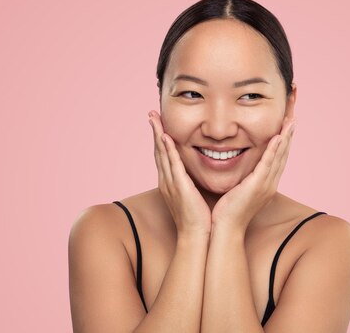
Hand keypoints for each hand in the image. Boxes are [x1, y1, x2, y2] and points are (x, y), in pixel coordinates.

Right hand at [148, 110, 211, 235]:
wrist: (196, 236)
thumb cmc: (198, 219)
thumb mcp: (192, 196)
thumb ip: (192, 183)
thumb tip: (197, 175)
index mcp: (170, 183)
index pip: (163, 156)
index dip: (160, 139)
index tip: (158, 123)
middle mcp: (166, 180)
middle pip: (158, 151)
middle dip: (154, 131)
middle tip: (151, 114)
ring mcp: (171, 183)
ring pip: (162, 154)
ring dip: (158, 134)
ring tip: (154, 118)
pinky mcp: (179, 186)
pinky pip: (172, 164)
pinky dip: (167, 149)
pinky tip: (165, 136)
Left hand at [211, 116, 295, 232]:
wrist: (225, 228)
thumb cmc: (227, 212)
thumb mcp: (238, 191)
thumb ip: (242, 179)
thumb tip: (240, 169)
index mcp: (266, 185)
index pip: (278, 159)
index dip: (283, 142)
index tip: (286, 127)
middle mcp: (270, 184)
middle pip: (283, 155)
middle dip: (288, 136)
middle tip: (293, 118)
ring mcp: (266, 185)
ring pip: (279, 156)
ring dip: (285, 138)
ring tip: (290, 121)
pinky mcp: (257, 185)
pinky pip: (268, 163)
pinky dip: (274, 149)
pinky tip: (278, 137)